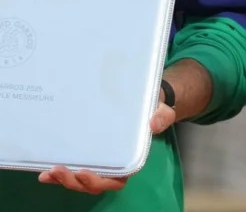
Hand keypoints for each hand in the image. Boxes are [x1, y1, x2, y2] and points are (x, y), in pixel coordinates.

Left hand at [38, 96, 175, 193]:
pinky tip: (45, 170)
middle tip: (57, 171)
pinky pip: (74, 167)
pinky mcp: (88, 152)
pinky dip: (59, 172)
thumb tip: (153, 123)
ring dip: (64, 179)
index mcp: (130, 161)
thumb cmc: (152, 108)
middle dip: (74, 182)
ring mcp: (100, 160)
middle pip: (93, 183)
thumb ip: (162, 116)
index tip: (84, 172)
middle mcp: (114, 166)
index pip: (115, 179)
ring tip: (47, 173)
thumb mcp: (160, 109)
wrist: (145, 99)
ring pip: (81, 179)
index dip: (98, 181)